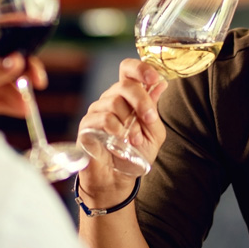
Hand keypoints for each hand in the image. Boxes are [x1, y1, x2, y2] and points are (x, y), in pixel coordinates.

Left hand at [0, 53, 47, 123]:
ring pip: (7, 85)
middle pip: (9, 65)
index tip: (32, 62)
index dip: (21, 51)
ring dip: (18, 95)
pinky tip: (23, 110)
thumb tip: (19, 60)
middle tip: (39, 82)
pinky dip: (12, 105)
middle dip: (24, 75)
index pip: (3, 45)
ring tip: (26, 108)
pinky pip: (2, 100)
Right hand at [77, 58, 166, 188]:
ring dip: (130, 123)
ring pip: (114, 102)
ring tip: (134, 140)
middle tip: (149, 118)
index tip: (153, 78)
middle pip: (124, 85)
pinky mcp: (87, 125)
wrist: (118, 179)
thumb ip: (154, 109)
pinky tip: (121, 141)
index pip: (129, 70)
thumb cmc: (135, 154)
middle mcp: (111, 99)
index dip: (140, 68)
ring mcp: (97, 111)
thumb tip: (161, 84)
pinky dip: (116, 129)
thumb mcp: (153, 132)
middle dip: (141, 101)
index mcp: (127, 96)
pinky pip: (102, 118)